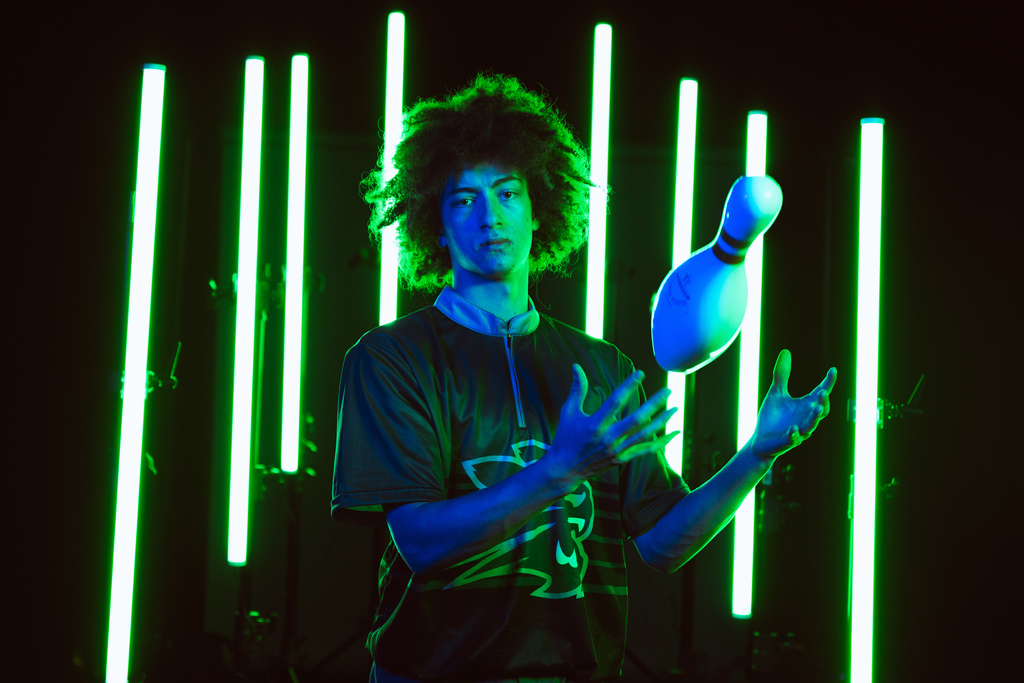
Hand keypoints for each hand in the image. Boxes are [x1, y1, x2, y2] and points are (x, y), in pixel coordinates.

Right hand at [546, 365, 678, 487]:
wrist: (565, 470)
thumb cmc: (566, 438)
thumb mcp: (569, 412)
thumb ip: (577, 389)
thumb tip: (576, 366)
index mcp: (595, 425)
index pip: (616, 402)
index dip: (628, 386)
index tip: (640, 373)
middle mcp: (609, 438)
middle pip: (637, 419)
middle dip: (654, 404)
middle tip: (668, 390)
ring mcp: (618, 450)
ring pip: (645, 434)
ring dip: (662, 421)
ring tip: (675, 408)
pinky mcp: (622, 459)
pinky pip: (646, 450)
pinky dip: (662, 442)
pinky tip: (674, 433)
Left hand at [750, 350, 836, 459]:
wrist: (760, 440)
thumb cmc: (772, 417)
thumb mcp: (776, 392)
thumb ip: (782, 374)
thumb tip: (786, 351)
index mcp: (805, 406)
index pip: (820, 393)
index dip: (828, 383)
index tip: (833, 370)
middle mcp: (805, 418)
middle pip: (821, 411)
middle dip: (823, 402)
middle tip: (823, 392)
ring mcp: (798, 431)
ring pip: (811, 425)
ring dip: (814, 418)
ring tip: (817, 409)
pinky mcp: (787, 441)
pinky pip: (793, 439)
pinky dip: (794, 434)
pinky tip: (793, 429)